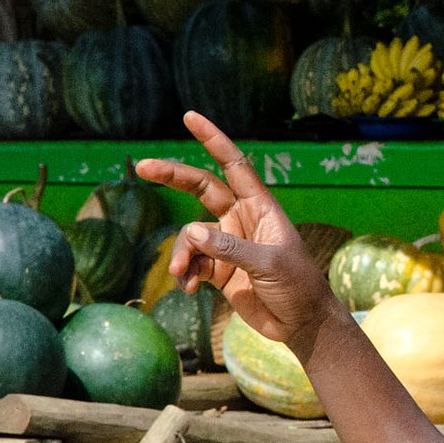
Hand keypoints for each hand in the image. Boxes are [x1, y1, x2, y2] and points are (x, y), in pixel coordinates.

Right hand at [134, 111, 338, 348]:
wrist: (301, 325)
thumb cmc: (298, 288)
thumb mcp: (268, 265)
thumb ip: (230, 248)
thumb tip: (192, 232)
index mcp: (261, 208)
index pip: (234, 165)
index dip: (213, 140)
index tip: (190, 117)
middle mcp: (241, 220)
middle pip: (200, 188)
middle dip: (172, 177)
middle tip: (142, 168)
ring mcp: (228, 244)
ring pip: (190, 235)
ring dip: (182, 253)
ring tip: (183, 274)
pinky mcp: (219, 269)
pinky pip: (191, 262)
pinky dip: (185, 273)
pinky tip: (189, 288)